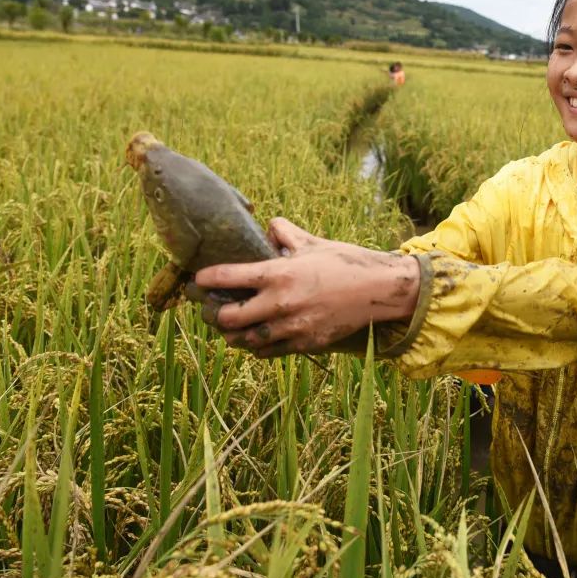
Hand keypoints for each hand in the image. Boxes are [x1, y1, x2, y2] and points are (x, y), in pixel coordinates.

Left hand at [193, 218, 419, 357]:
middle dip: (214, 314)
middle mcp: (280, 303)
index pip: (228, 278)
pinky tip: (256, 337)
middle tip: (211, 308)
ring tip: (230, 327)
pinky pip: (268, 351)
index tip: (199, 279)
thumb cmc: (345, 262)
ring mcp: (292, 327)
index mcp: (278, 274)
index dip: (206, 279)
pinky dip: (258, 346)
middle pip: (228, 317)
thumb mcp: (312, 242)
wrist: (377, 290)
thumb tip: (268, 226)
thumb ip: (284, 233)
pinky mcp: (304, 344)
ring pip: (245, 340)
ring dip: (233, 334)